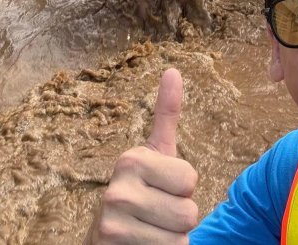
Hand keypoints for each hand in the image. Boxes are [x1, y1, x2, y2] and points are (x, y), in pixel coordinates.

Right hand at [86, 69, 198, 243]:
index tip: (159, 188)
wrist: (107, 242)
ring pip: (181, 237)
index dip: (182, 190)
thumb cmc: (140, 196)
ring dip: (171, 240)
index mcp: (131, 159)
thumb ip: (166, 116)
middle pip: (188, 211)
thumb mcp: (154, 156)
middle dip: (178, 219)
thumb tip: (173, 70)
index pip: (190, 178)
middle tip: (154, 215)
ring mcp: (112, 223)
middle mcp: (116, 189)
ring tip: (148, 232)